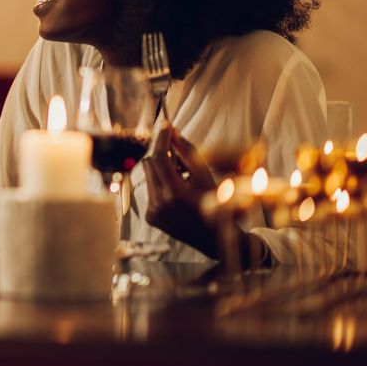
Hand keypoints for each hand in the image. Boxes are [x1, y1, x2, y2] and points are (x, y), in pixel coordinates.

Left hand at [142, 124, 218, 256]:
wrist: (214, 239)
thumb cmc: (217, 207)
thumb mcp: (207, 177)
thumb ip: (189, 153)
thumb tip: (174, 133)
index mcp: (176, 194)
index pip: (159, 158)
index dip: (162, 139)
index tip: (166, 126)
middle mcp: (160, 204)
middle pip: (150, 164)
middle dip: (161, 152)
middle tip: (174, 146)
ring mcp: (153, 212)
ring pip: (149, 177)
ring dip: (161, 169)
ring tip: (181, 174)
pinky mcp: (150, 217)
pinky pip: (150, 191)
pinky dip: (161, 184)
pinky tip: (177, 190)